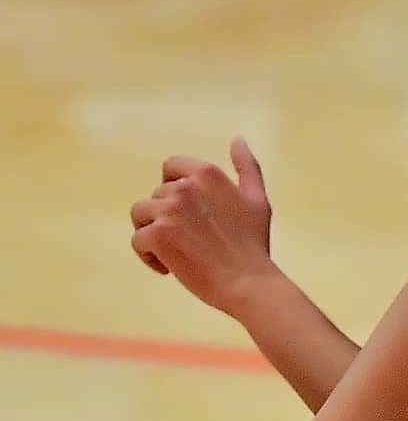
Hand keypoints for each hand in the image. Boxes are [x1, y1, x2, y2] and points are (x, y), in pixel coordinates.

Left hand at [131, 139, 278, 317]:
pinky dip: (149, 256)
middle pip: (156, 196)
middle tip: (190, 239)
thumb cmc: (253, 242)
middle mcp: (184, 187)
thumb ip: (246, 167)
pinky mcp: (156, 235)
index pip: (171, 167)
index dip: (173, 187)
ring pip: (141, 216)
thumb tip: (237, 140)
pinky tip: (169, 267)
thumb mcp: (257, 198)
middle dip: (167, 217)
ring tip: (176, 251)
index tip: (187, 210)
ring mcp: (168, 210)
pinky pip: (138, 240)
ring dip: (154, 234)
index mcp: (207, 174)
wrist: (246, 280)